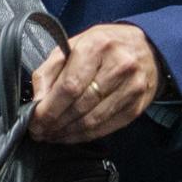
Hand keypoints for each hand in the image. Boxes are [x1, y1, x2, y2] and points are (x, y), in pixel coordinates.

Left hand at [28, 23, 160, 143]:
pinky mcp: (137, 106)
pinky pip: (106, 127)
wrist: (147, 48)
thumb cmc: (103, 46)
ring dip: (68, 133)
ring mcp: (131, 88)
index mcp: (97, 46)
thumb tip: (37, 101)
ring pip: (93, 120)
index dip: (49, 108)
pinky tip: (70, 135)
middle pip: (80, 105)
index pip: (70, 85)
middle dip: (55, 123)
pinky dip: (85, 135)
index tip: (34, 120)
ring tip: (51, 135)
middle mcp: (118, 66)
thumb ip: (49, 71)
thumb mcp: (72, 46)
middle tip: (39, 131)